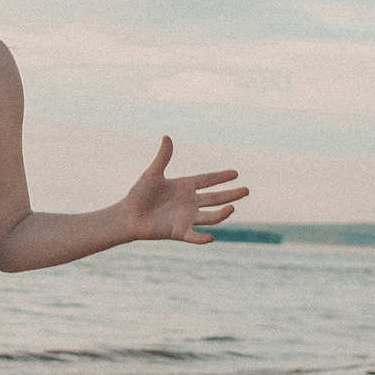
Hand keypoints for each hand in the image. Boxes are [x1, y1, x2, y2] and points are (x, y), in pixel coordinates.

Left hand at [120, 137, 246, 244]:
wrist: (128, 215)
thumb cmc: (139, 194)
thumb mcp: (153, 173)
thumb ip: (163, 157)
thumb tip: (167, 137)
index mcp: (185, 187)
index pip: (207, 180)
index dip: (221, 177)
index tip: (236, 173)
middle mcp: (189, 202)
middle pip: (215, 198)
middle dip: (231, 194)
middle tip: (247, 190)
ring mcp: (186, 217)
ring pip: (209, 216)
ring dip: (221, 214)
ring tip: (232, 208)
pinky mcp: (178, 231)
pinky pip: (193, 235)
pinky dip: (201, 238)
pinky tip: (211, 237)